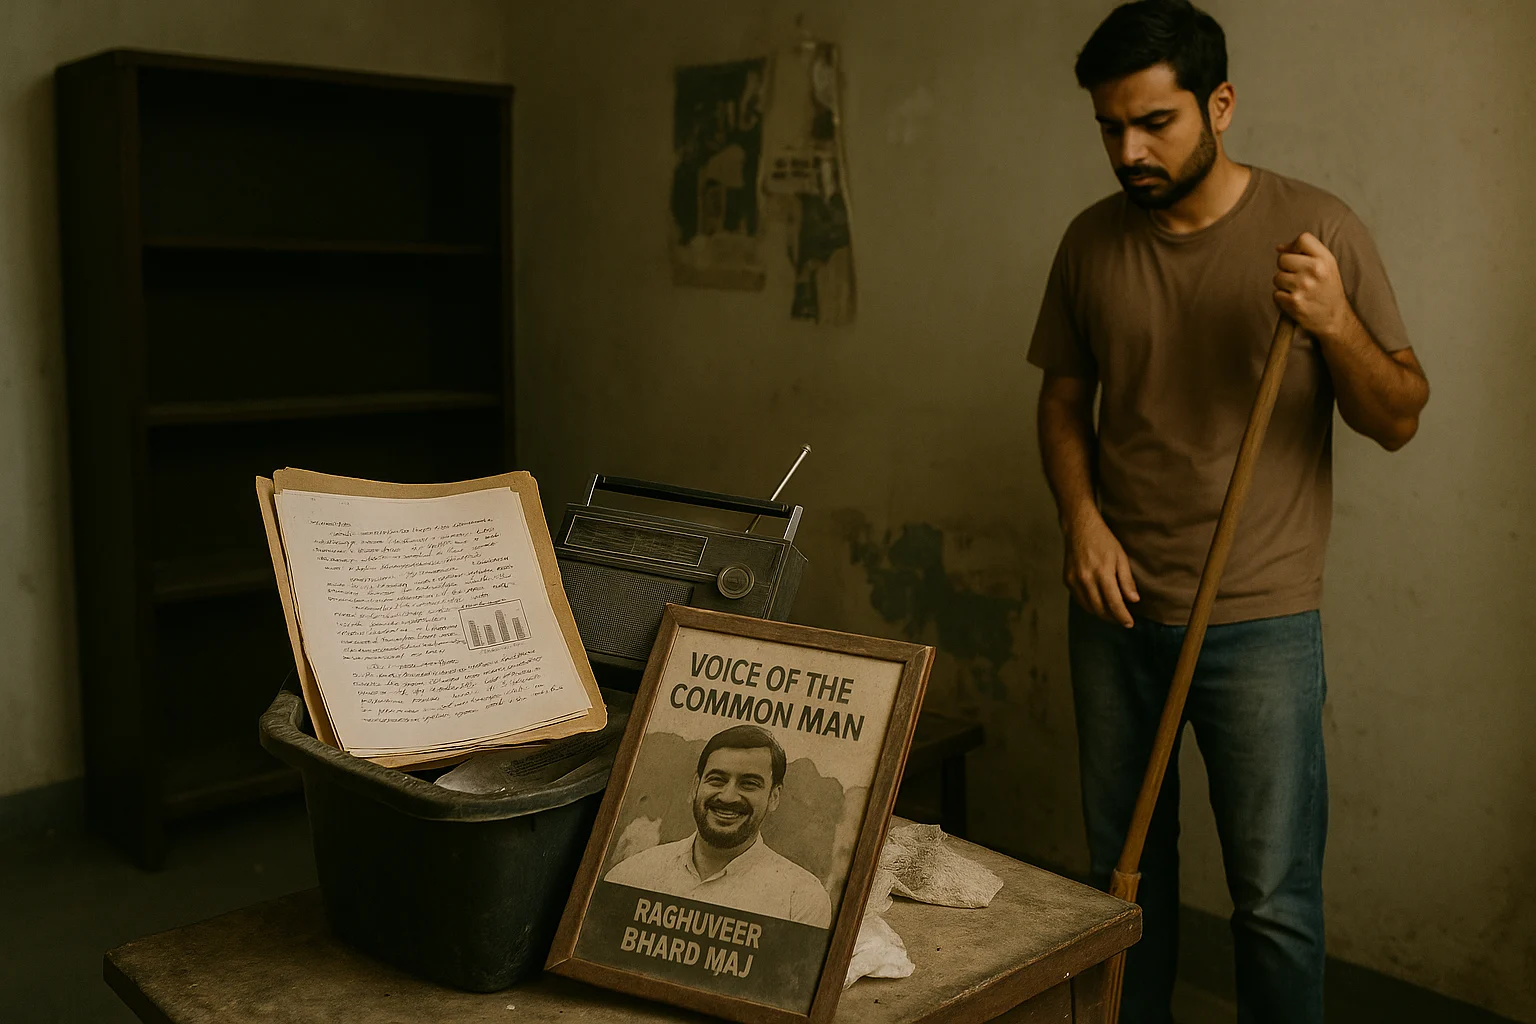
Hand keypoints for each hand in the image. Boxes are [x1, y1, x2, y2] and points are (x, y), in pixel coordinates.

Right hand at [1063, 513, 1139, 627]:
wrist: (1080, 527)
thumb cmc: (1104, 540)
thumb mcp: (1121, 557)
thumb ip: (1126, 580)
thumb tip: (1133, 600)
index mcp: (1103, 573)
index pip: (1114, 603)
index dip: (1123, 616)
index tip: (1129, 624)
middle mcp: (1086, 579)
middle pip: (1100, 609)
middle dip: (1112, 618)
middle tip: (1122, 619)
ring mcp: (1074, 580)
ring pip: (1088, 607)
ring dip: (1100, 613)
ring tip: (1111, 613)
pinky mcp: (1067, 580)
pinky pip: (1079, 599)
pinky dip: (1089, 604)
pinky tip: (1098, 602)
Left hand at [1274, 232, 1350, 338]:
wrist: (1334, 318)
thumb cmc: (1328, 289)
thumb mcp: (1327, 266)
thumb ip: (1307, 252)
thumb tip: (1279, 248)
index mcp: (1325, 259)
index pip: (1302, 239)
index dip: (1293, 247)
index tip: (1296, 257)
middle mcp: (1315, 271)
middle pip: (1282, 259)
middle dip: (1285, 268)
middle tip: (1298, 278)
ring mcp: (1303, 287)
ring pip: (1277, 277)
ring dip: (1283, 284)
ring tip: (1298, 290)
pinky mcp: (1294, 302)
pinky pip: (1276, 294)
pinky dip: (1282, 298)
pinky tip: (1295, 300)